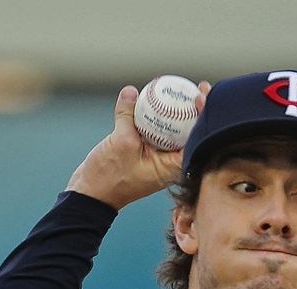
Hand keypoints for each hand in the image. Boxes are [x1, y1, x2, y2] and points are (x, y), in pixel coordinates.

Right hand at [66, 80, 210, 210]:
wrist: (92, 194)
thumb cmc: (109, 177)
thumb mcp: (121, 143)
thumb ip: (128, 116)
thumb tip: (132, 91)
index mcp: (174, 166)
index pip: (196, 138)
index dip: (204, 117)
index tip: (202, 97)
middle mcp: (170, 162)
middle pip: (189, 132)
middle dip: (196, 110)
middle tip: (200, 87)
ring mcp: (159, 156)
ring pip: (173, 129)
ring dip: (177, 110)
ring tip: (184, 87)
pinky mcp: (147, 151)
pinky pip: (156, 129)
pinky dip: (157, 115)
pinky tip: (157, 97)